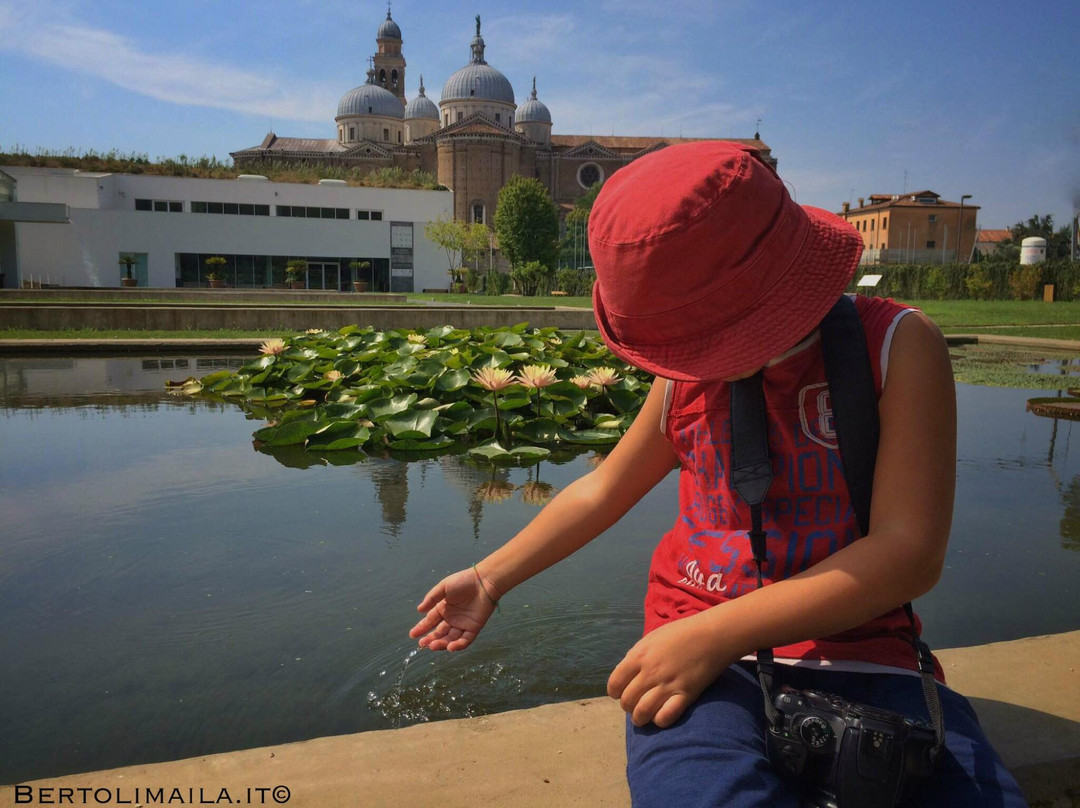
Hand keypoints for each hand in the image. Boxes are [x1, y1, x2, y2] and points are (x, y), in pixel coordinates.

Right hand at [409, 567, 497, 650]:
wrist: (484, 582)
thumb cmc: (463, 582)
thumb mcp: (444, 587)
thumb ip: (432, 598)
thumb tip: (419, 610)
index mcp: (443, 608)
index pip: (430, 621)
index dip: (421, 628)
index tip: (412, 635)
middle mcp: (452, 618)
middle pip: (439, 633)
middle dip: (430, 639)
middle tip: (422, 644)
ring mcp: (462, 624)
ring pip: (450, 638)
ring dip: (441, 643)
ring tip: (432, 646)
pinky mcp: (473, 628)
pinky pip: (465, 640)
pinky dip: (458, 645)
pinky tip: (450, 647)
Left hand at [607, 612, 734, 727]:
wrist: (711, 635)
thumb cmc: (680, 633)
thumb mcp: (651, 638)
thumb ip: (636, 656)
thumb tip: (624, 673)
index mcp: (639, 656)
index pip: (615, 683)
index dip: (615, 691)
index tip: (620, 692)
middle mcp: (650, 673)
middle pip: (627, 701)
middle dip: (627, 706)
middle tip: (634, 704)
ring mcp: (667, 685)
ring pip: (642, 712)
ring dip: (639, 718)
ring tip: (643, 716)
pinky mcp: (685, 695)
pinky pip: (665, 717)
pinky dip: (659, 720)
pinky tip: (661, 715)